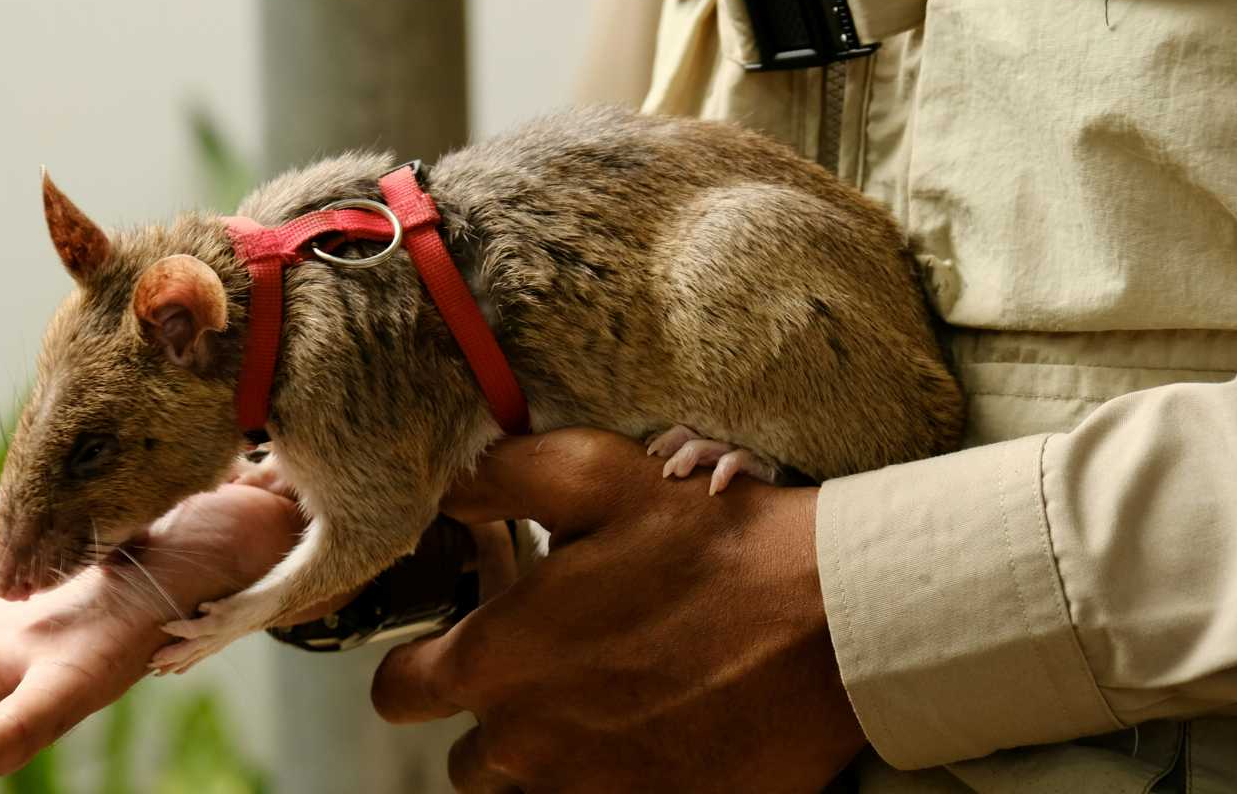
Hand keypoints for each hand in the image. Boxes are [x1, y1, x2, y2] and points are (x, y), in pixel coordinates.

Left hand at [371, 428, 864, 792]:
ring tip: (610, 706)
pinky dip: (615, 781)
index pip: (399, 691)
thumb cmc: (717, 542)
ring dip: (552, 761)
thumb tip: (446, 487)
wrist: (837, 619)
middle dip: (500, 716)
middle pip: (469, 757)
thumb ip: (501, 479)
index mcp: (498, 662)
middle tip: (560, 670)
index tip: (465, 644)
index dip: (425, 664)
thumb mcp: (598, 473)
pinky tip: (656, 733)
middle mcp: (527, 745)